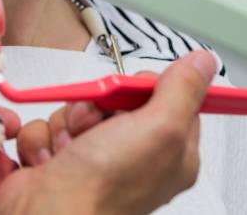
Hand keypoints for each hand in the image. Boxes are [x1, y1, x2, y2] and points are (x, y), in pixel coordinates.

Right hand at [0, 51, 217, 214]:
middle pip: (116, 99)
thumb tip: (203, 62)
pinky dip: (43, 139)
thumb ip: (182, 90)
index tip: (131, 92)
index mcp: (171, 153)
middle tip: (93, 124)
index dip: (143, 87)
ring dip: (66, 122)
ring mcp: (94, 158)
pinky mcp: (59, 159)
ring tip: (68, 150)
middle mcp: (134, 156)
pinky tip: (50, 160)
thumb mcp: (159, 129)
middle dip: (96, 104)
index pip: (167, 98)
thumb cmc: (106, 186)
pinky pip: (48, 126)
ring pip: (77, 110)